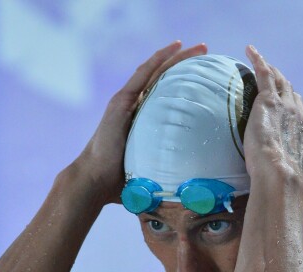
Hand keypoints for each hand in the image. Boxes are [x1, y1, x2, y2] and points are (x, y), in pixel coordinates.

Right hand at [73, 41, 207, 203]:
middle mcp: (132, 107)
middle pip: (162, 78)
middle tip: (207, 53)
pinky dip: (160, 59)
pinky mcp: (121, 102)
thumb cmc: (120, 184)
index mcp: (138, 121)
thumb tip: (189, 193)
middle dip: (184, 64)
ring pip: (155, 71)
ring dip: (177, 57)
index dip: (182, 83)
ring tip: (200, 47)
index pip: (163, 95)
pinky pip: (144, 74)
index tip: (203, 77)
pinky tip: (176, 47)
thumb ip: (165, 172)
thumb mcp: (149, 172)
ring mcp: (126, 102)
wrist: (95, 182)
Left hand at [244, 45, 302, 199]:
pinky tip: (249, 51)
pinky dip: (258, 61)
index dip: (296, 115)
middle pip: (294, 96)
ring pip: (281, 82)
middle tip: (276, 83)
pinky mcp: (269, 102)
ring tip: (264, 64)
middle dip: (287, 88)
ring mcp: (286, 108)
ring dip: (274, 72)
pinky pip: (264, 75)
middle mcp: (301, 118)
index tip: (289, 116)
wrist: (281, 177)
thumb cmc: (292, 186)